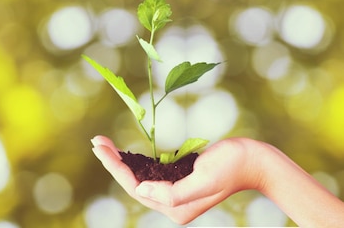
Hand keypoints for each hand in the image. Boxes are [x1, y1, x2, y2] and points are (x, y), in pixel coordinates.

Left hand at [91, 135, 262, 223]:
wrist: (254, 161)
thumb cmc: (231, 167)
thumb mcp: (203, 180)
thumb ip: (173, 192)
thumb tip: (142, 189)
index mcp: (175, 209)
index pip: (135, 187)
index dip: (115, 166)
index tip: (101, 148)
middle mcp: (172, 204)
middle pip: (133, 182)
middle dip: (113, 161)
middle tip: (96, 141)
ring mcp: (175, 193)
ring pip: (139, 177)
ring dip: (121, 160)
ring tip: (103, 144)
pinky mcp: (178, 179)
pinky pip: (150, 172)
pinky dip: (135, 161)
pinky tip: (124, 152)